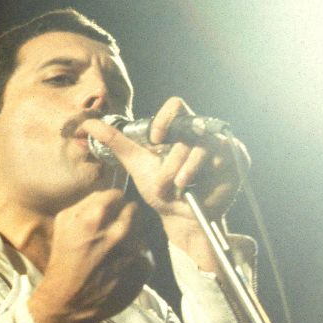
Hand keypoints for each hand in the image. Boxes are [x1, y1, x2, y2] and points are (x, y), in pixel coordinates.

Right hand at [28, 189, 153, 322]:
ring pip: (141, 231)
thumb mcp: (64, 224)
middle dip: (124, 218)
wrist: (69, 302)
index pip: (118, 194)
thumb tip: (106, 196)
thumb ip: (86, 203)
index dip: (112, 204)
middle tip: (113, 233)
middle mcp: (118, 230)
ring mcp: (133, 249)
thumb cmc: (64, 261)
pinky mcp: (143, 267)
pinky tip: (122, 267)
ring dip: (131, 238)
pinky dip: (137, 258)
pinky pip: (146, 253)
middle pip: (134, 210)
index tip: (108, 214)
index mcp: (96, 215)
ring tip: (115, 253)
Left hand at [82, 97, 249, 270]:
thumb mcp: (135, 164)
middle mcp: (202, 132)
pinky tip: (196, 187)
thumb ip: (114, 142)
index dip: (164, 121)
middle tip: (164, 184)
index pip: (176, 105)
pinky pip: (219, 157)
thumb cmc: (161, 190)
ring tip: (179, 188)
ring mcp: (220, 144)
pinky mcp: (235, 158)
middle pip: (185, 132)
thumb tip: (86, 124)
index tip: (154, 141)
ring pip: (199, 147)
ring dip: (183, 172)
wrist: (182, 217)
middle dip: (169, 162)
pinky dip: (202, 174)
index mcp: (180, 128)